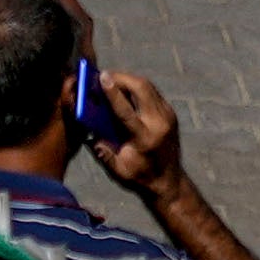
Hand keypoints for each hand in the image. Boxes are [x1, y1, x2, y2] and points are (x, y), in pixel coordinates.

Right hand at [89, 65, 186, 192]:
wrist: (170, 182)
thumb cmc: (142, 177)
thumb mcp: (120, 171)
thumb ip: (104, 153)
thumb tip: (89, 135)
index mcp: (144, 138)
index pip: (126, 109)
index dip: (113, 92)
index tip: (102, 77)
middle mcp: (159, 123)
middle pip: (142, 88)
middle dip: (122, 78)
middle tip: (106, 76)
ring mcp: (168, 116)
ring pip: (149, 86)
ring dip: (130, 80)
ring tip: (114, 81)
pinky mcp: (171, 113)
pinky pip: (153, 92)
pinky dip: (139, 87)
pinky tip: (127, 90)